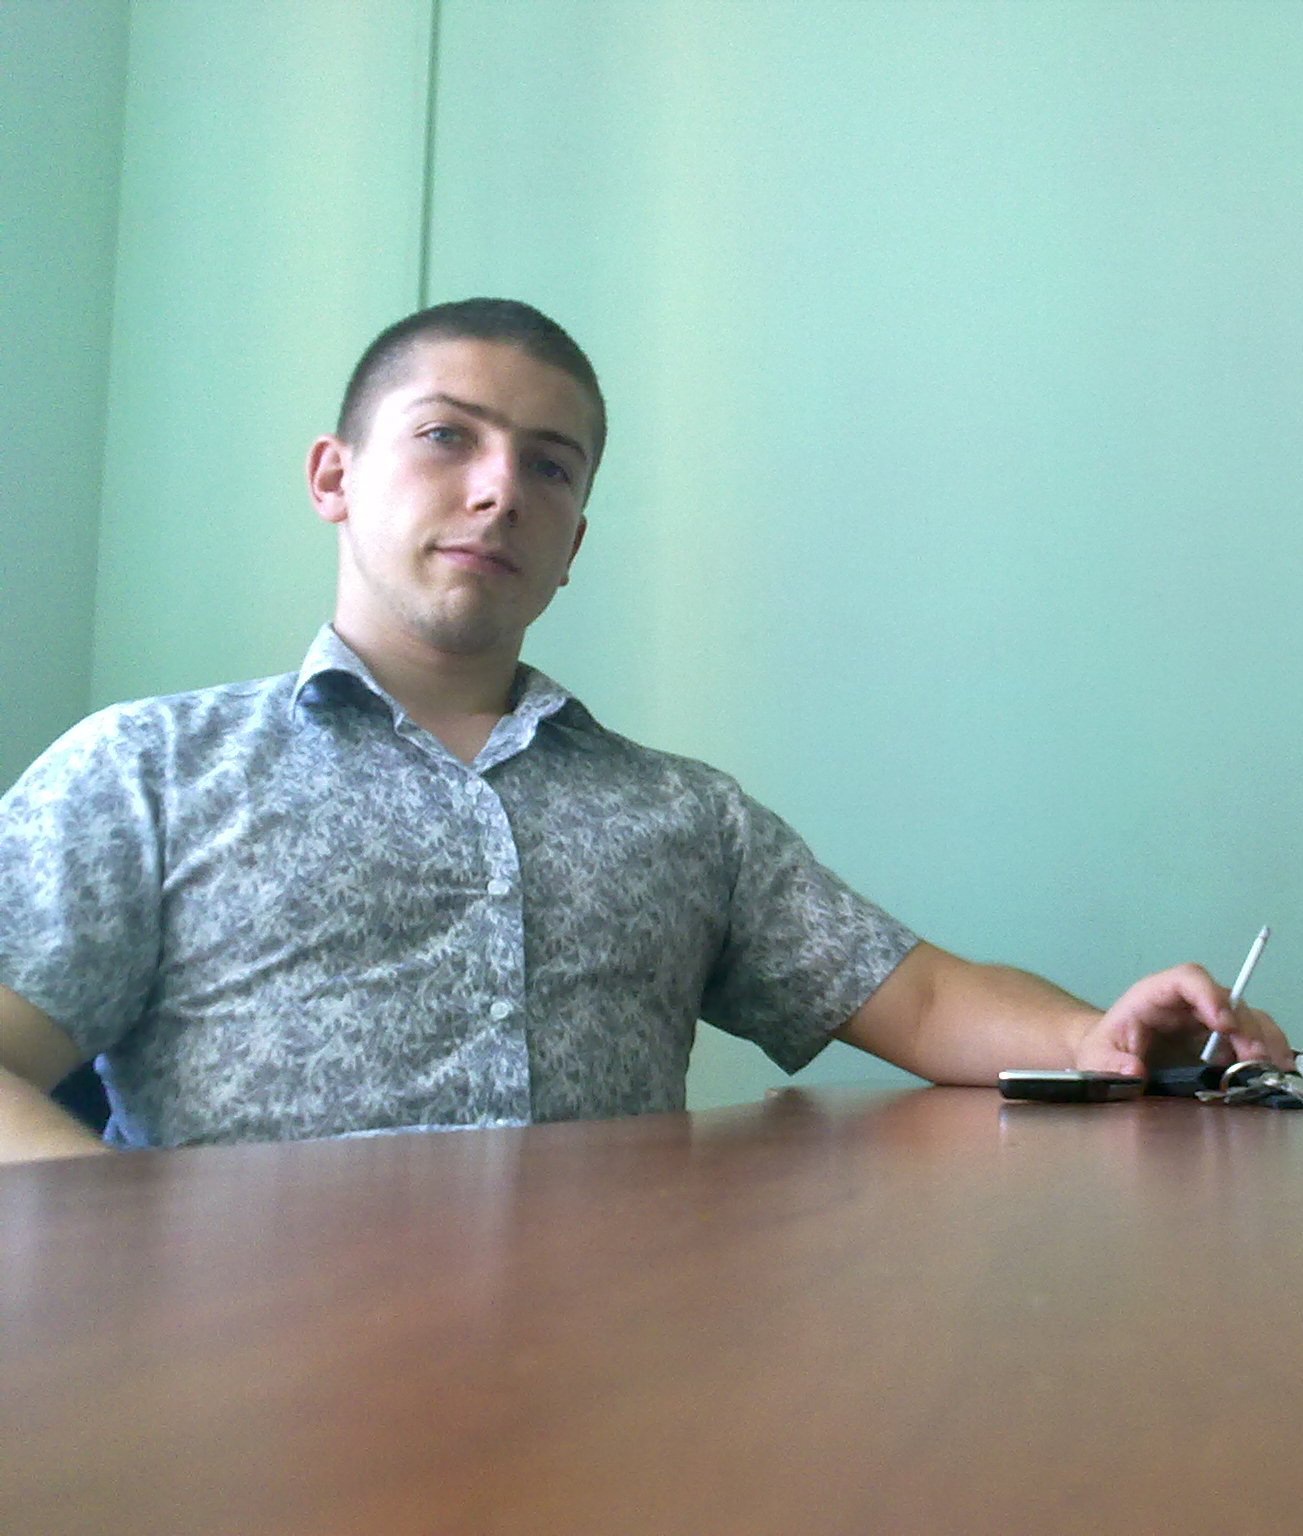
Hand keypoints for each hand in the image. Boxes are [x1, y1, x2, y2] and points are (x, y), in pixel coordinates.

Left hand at [1075, 964, 1292, 1077]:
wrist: (1111, 1055)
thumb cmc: (1104, 1048)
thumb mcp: (1096, 1057)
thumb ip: (1109, 1064)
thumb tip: (1134, 1071)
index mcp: (1155, 994)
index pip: (1187, 978)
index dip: (1209, 994)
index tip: (1223, 1023)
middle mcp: (1188, 1002)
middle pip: (1227, 999)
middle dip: (1245, 1027)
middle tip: (1254, 1058)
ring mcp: (1209, 1020)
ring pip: (1247, 1017)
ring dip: (1262, 1040)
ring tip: (1268, 1068)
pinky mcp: (1221, 1040)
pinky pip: (1253, 1037)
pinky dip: (1267, 1051)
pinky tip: (1273, 1071)